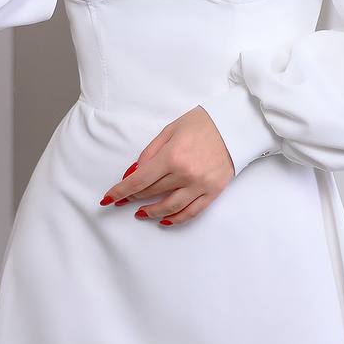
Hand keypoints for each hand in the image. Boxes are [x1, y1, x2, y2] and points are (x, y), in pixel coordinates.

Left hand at [98, 106, 235, 225]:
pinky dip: (176, 219)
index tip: (108, 198)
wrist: (235, 125)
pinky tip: (164, 220)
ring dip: (152, 212)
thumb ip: (150, 152)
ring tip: (141, 213)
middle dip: (134, 197)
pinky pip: (191, 212)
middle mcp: (185, 174)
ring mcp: (201, 185)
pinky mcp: (214, 191)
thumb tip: (133, 172)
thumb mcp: (169, 130)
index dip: (121, 191)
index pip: (140, 180)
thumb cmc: (201, 123)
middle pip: (152, 192)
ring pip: (170, 207)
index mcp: (172, 156)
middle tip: (124, 199)